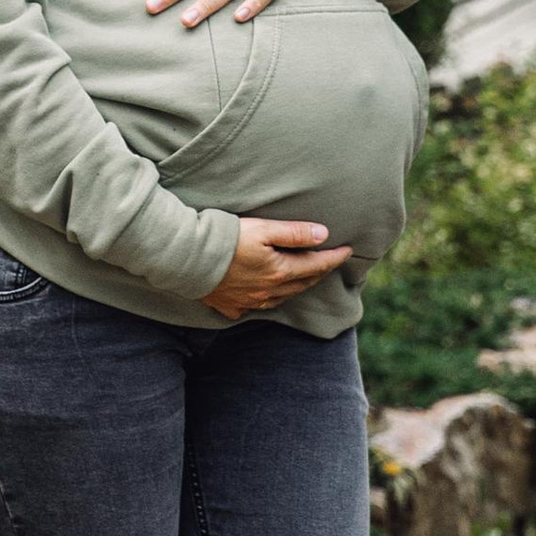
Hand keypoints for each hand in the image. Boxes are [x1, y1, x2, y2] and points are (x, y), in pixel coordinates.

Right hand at [203, 216, 352, 320]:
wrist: (187, 258)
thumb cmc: (225, 238)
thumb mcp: (263, 229)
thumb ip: (294, 233)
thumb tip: (324, 235)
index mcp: (279, 271)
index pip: (315, 265)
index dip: (334, 257)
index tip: (348, 250)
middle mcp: (268, 291)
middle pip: (302, 283)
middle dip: (319, 272)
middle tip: (330, 262)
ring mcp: (249, 301)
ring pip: (283, 297)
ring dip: (298, 286)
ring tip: (306, 277)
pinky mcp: (231, 306)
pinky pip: (257, 307)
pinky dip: (270, 299)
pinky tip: (269, 295)